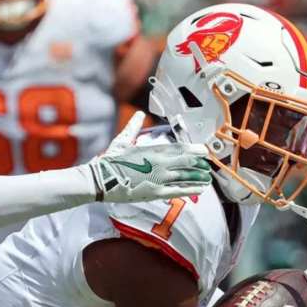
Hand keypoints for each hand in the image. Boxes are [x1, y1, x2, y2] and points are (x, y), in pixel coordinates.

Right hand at [88, 111, 212, 202]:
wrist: (100, 180)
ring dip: (198, 177)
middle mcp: (160, 163)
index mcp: (153, 150)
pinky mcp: (156, 192)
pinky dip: (192, 189)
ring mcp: (159, 178)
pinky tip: (200, 188)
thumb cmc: (110, 161)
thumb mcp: (122, 141)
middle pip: (188, 162)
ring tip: (206, 178)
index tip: (203, 151)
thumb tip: (138, 114)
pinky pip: (179, 191)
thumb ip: (133, 127)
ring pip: (186, 177)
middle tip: (206, 165)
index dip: (195, 150)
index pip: (181, 148)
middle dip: (199, 164)